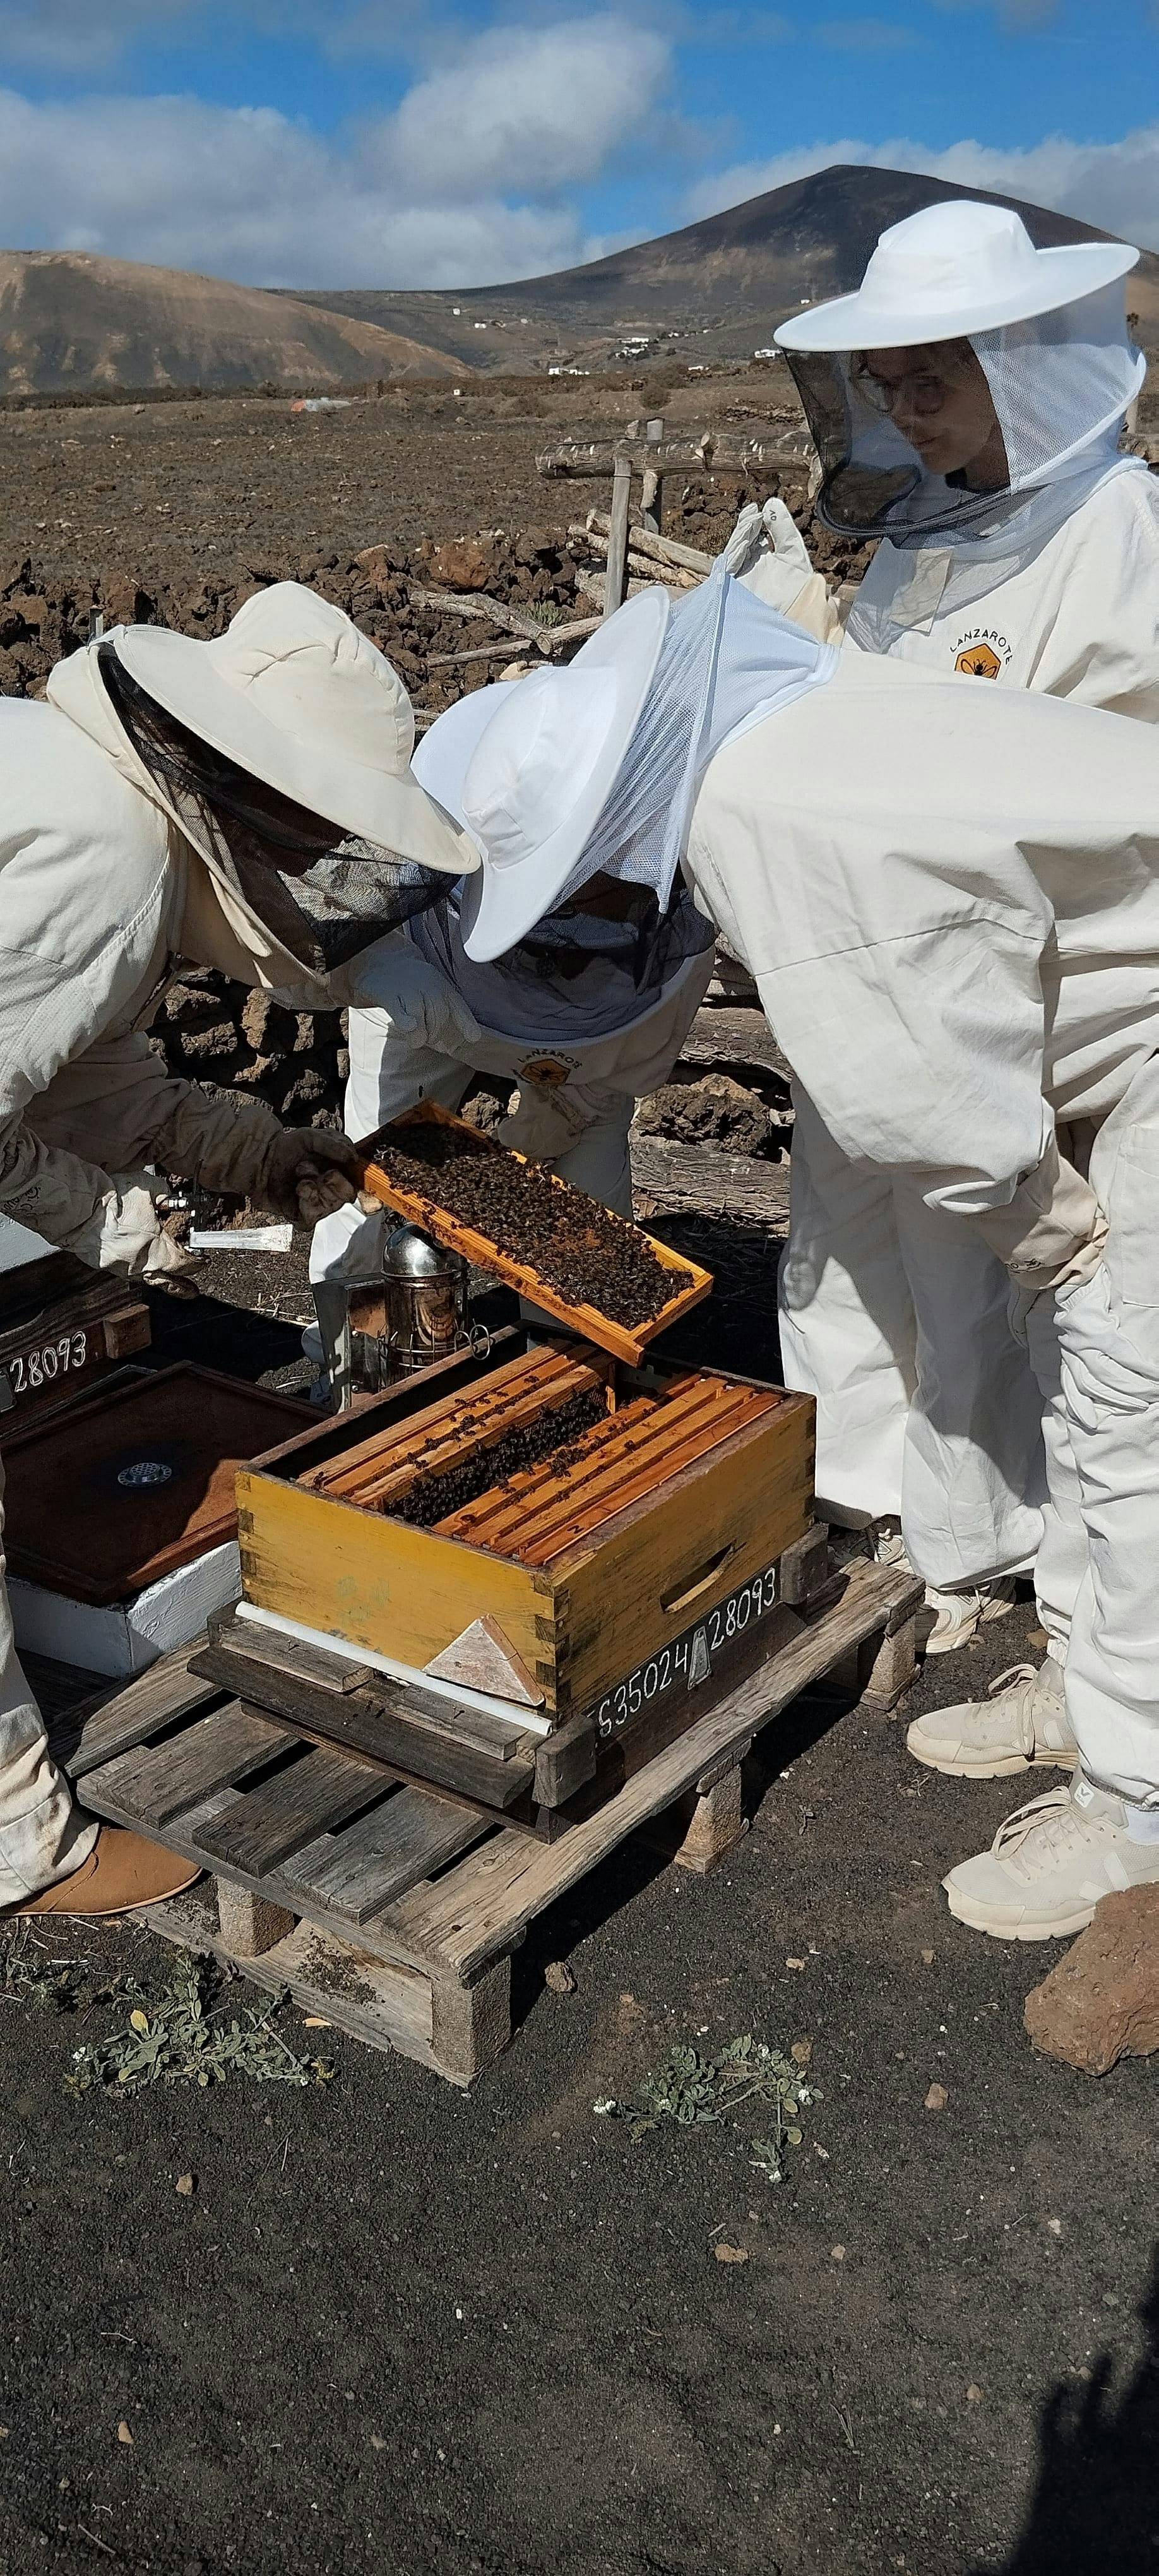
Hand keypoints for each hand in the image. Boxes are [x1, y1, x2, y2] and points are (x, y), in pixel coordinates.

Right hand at [64, 1173, 199, 1287]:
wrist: (78, 1207)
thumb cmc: (111, 1199)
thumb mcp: (147, 1188)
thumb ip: (164, 1195)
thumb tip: (169, 1198)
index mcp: (157, 1249)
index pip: (184, 1263)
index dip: (196, 1263)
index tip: (202, 1262)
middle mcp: (141, 1265)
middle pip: (167, 1281)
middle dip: (181, 1286)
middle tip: (190, 1290)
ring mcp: (122, 1268)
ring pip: (146, 1278)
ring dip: (159, 1279)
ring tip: (167, 1281)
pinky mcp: (105, 1265)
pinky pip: (127, 1270)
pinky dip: (137, 1268)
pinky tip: (138, 1262)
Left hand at [256, 1128, 361, 1224]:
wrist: (261, 1161)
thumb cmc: (287, 1149)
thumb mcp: (310, 1137)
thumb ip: (334, 1144)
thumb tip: (353, 1157)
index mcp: (340, 1171)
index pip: (359, 1181)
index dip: (357, 1176)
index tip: (347, 1165)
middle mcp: (333, 1190)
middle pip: (348, 1194)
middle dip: (333, 1179)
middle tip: (314, 1167)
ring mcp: (320, 1205)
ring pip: (332, 1203)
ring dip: (316, 1184)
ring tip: (300, 1172)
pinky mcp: (306, 1217)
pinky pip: (316, 1214)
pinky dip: (308, 1197)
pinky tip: (299, 1188)